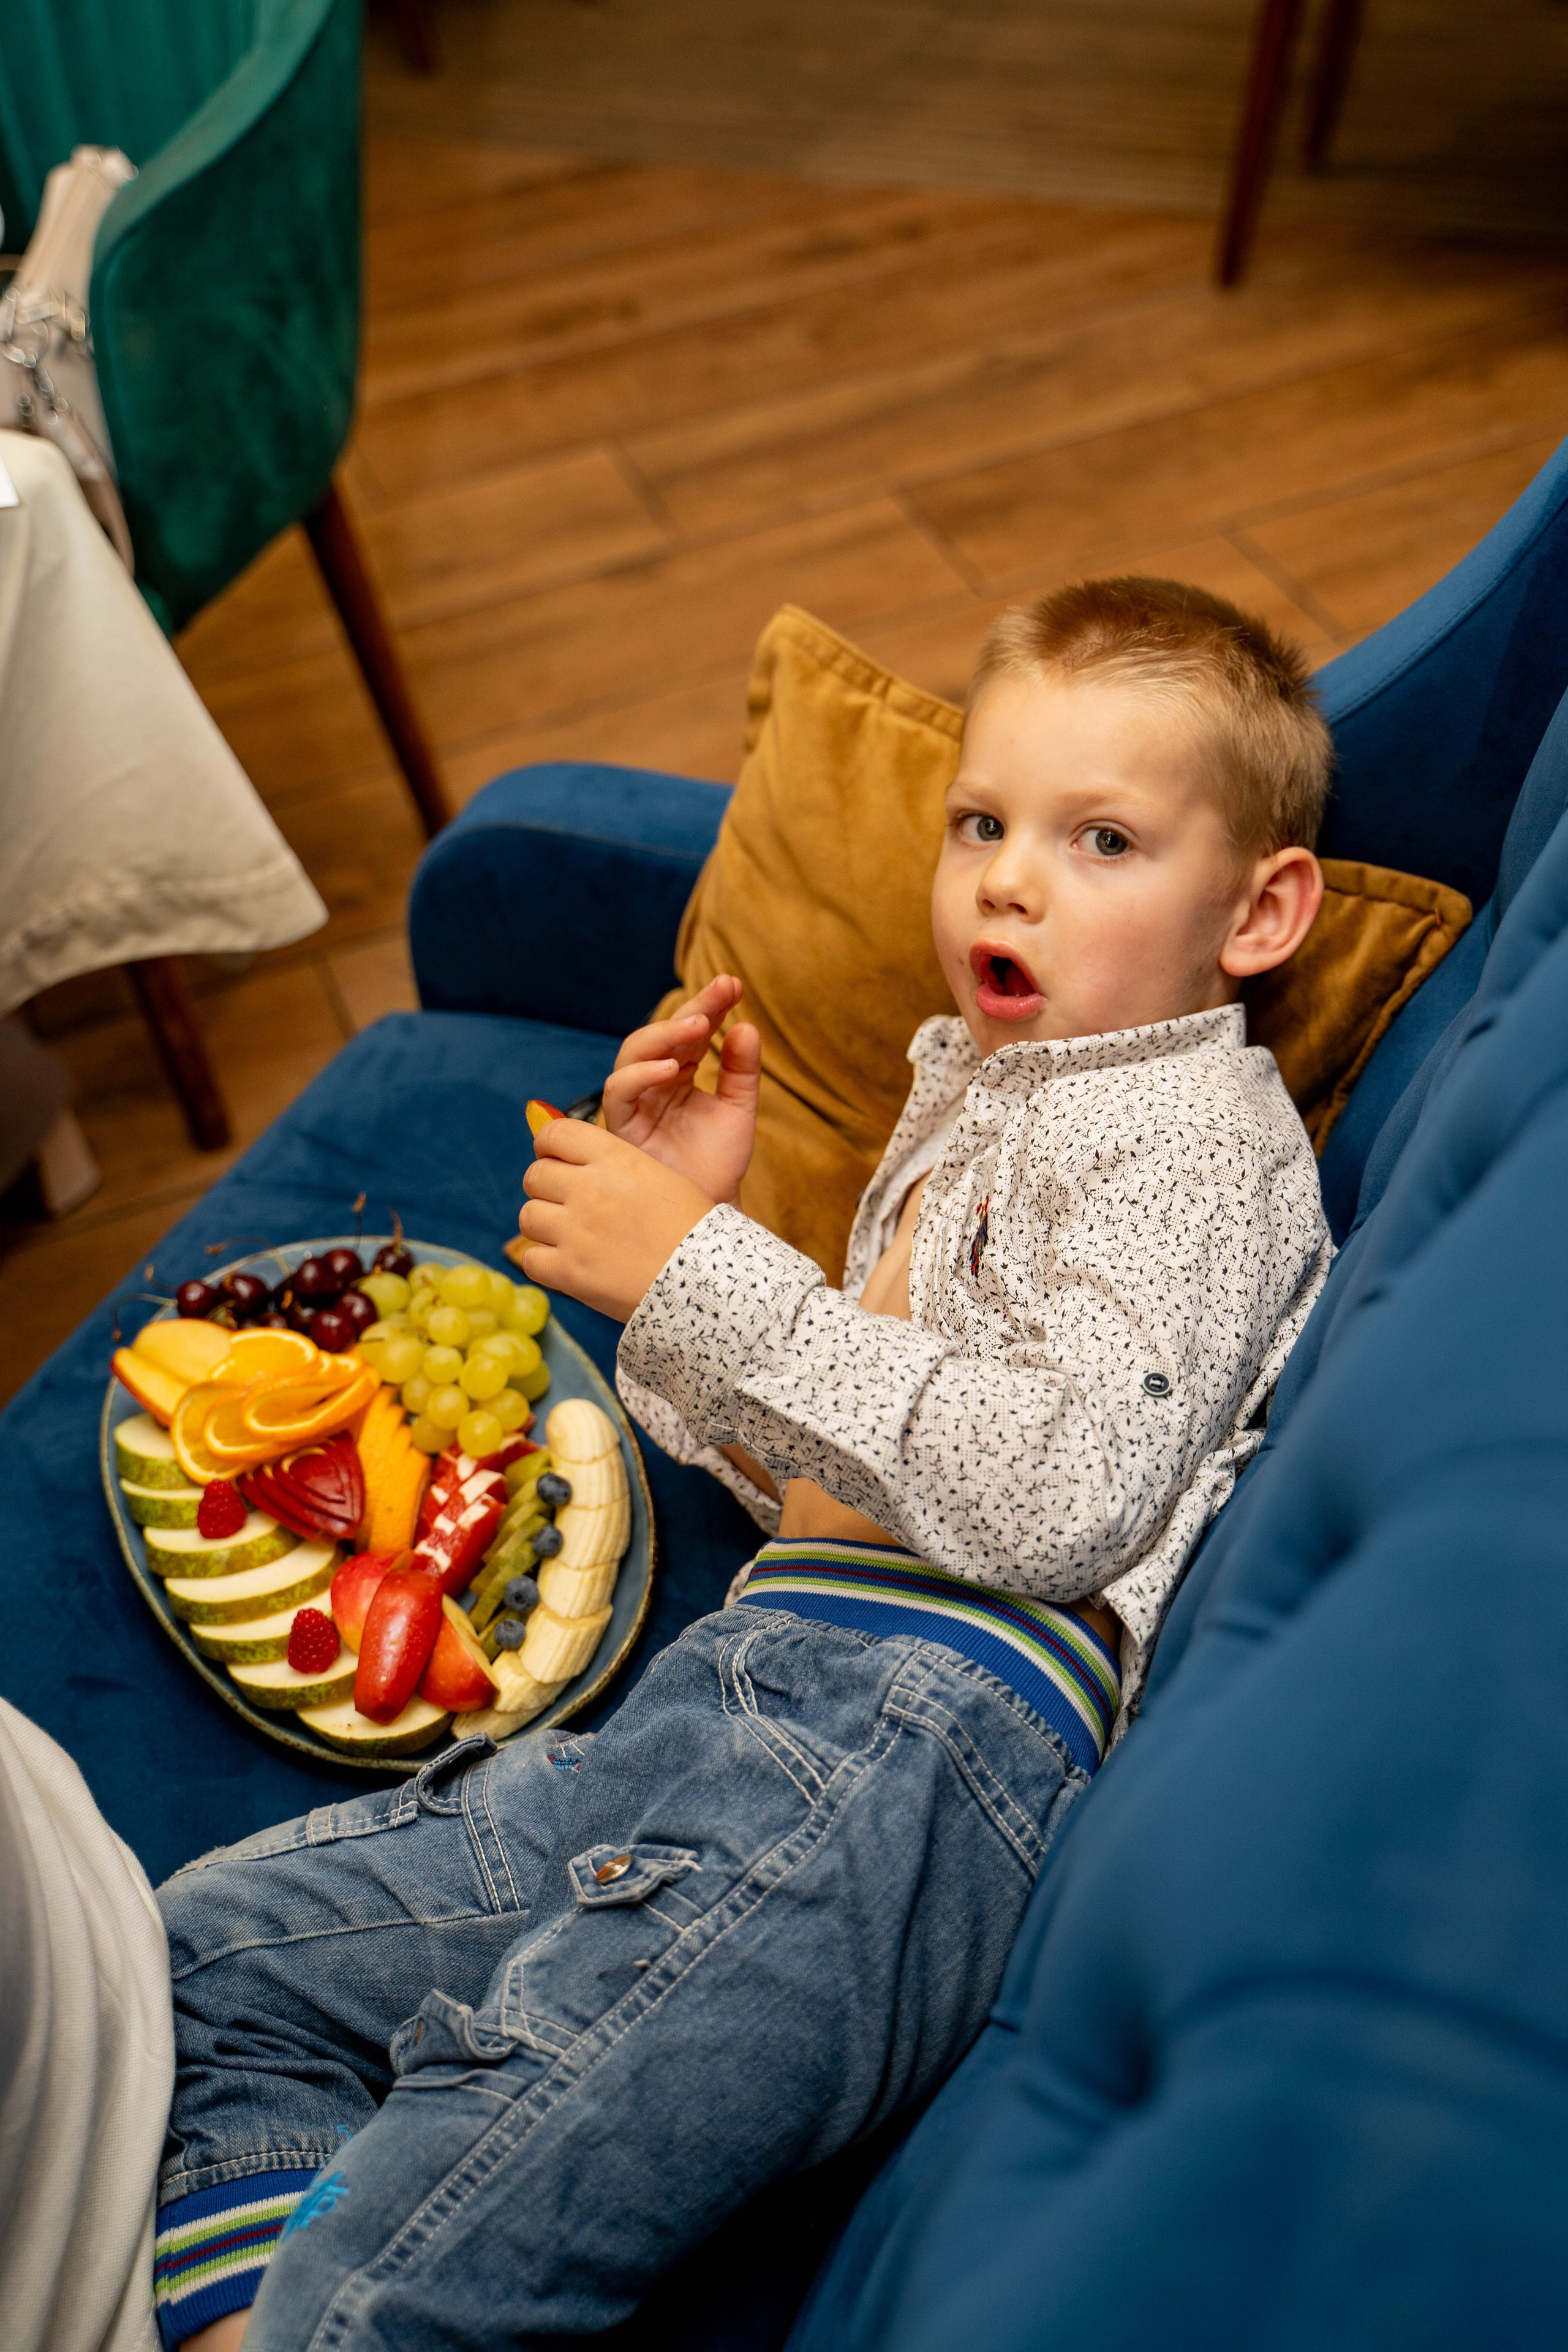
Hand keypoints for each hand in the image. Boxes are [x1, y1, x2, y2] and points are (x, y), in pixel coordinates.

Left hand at [519, 1117, 715, 1320]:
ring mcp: (577, 1232)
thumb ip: (610, 1159)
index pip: (554, 1135)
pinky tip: (571, 1264)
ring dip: (545, 1225)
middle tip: (570, 1205)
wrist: (709, 1282)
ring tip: (574, 1237)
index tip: (557, 1160)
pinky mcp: (569, 1272)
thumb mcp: (658, 1175)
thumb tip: (553, 1138)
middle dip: (547, 1188)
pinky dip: (546, 1263)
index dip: (549, 1147)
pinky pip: (531, 1259)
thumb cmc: (690, 1226)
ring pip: (529, 1216)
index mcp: (616, 1159)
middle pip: (535, 1176)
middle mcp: (591, 1190)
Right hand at [602, 973, 759, 1203]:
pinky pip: (619, 1090)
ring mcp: (635, 1101)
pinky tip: (673, 1067)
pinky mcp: (621, 1125)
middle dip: (689, 1010)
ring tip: (698, 1026)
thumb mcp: (739, 1111)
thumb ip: (743, 1072)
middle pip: (661, 1033)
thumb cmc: (719, 1163)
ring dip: (663, 1035)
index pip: (692, 1030)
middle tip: (718, 994)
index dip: (709, 1005)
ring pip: (633, 1053)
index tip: (733, 984)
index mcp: (681, 1073)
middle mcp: (653, 1081)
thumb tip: (747, 1026)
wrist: (708, 1208)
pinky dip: (642, 1074)